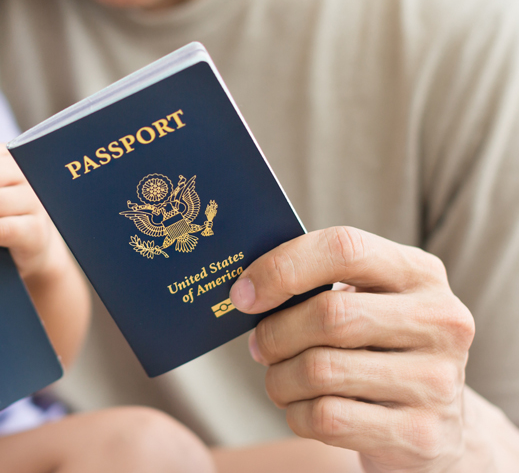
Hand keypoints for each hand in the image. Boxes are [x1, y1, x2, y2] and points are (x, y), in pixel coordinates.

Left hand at [230, 226, 475, 472]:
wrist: (432, 423)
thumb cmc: (375, 347)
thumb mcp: (365, 302)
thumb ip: (318, 283)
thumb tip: (245, 287)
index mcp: (420, 273)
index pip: (344, 249)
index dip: (283, 268)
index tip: (243, 293)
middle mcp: (442, 322)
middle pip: (329, 315)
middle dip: (276, 333)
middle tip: (259, 345)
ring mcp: (438, 381)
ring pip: (321, 371)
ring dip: (280, 378)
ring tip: (280, 379)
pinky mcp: (423, 434)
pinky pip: (328, 418)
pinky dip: (297, 413)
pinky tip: (303, 408)